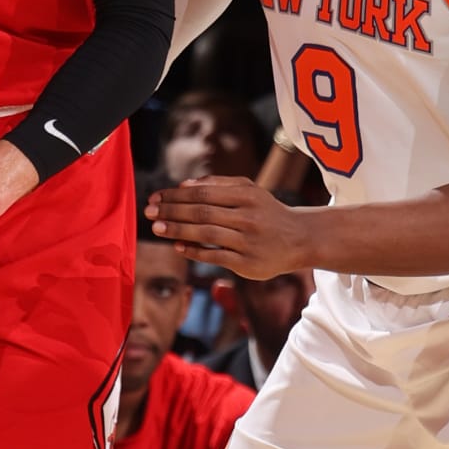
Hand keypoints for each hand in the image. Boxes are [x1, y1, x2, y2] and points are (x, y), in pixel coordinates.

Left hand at [146, 177, 312, 278]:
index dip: (176, 195)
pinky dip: (194, 251)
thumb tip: (183, 185)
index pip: (203, 192)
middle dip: (172, 211)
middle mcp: (248, 216)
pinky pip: (215, 256)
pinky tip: (177, 246)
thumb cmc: (266, 212)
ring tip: (157, 228)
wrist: (299, 239)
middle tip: (149, 212)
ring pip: (206, 233)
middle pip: (202, 212)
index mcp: (247, 195)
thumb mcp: (249, 190)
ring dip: (178, 230)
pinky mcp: (247, 264)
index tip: (155, 197)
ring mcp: (248, 241)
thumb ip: (218, 184)